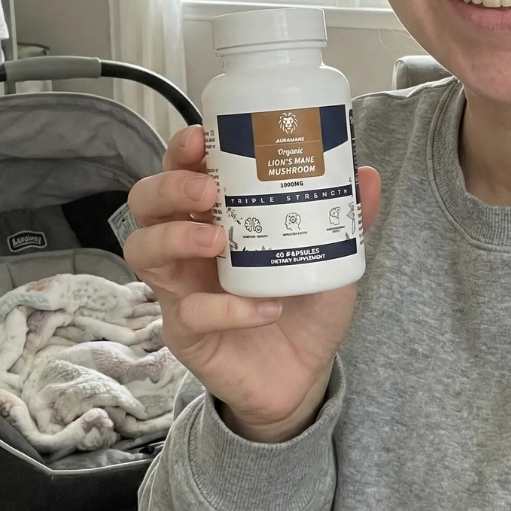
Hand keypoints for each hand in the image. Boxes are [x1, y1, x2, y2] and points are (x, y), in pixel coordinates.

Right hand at [125, 124, 380, 442]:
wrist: (304, 372)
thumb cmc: (304, 301)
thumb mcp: (331, 255)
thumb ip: (347, 218)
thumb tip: (367, 175)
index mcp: (214, 216)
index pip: (179, 171)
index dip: (180, 152)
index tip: (199, 138)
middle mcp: (186, 247)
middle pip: (145, 203)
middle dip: (170, 188)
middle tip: (208, 191)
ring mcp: (180, 289)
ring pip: (143, 252)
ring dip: (177, 238)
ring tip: (220, 240)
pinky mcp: (186, 333)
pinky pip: (190, 315)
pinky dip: (228, 308)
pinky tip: (266, 307)